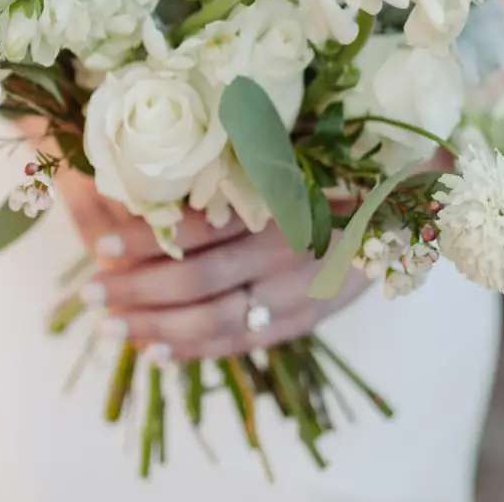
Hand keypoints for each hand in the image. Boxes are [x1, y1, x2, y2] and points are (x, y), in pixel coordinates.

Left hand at [58, 172, 370, 361]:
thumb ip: (240, 161)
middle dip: (138, 289)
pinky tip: (159, 354)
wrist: (412, 203)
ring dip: (159, 327)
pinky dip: (200, 350)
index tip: (100, 243)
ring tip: (113, 329)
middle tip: (91, 294)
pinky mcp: (308, 318)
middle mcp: (286, 249)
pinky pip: (247, 342)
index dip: (146, 238)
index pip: (198, 229)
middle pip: (198, 279)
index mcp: (277, 201)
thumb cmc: (343, 163)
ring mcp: (299, 290)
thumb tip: (166, 168)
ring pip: (218, 318)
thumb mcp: (295, 149)